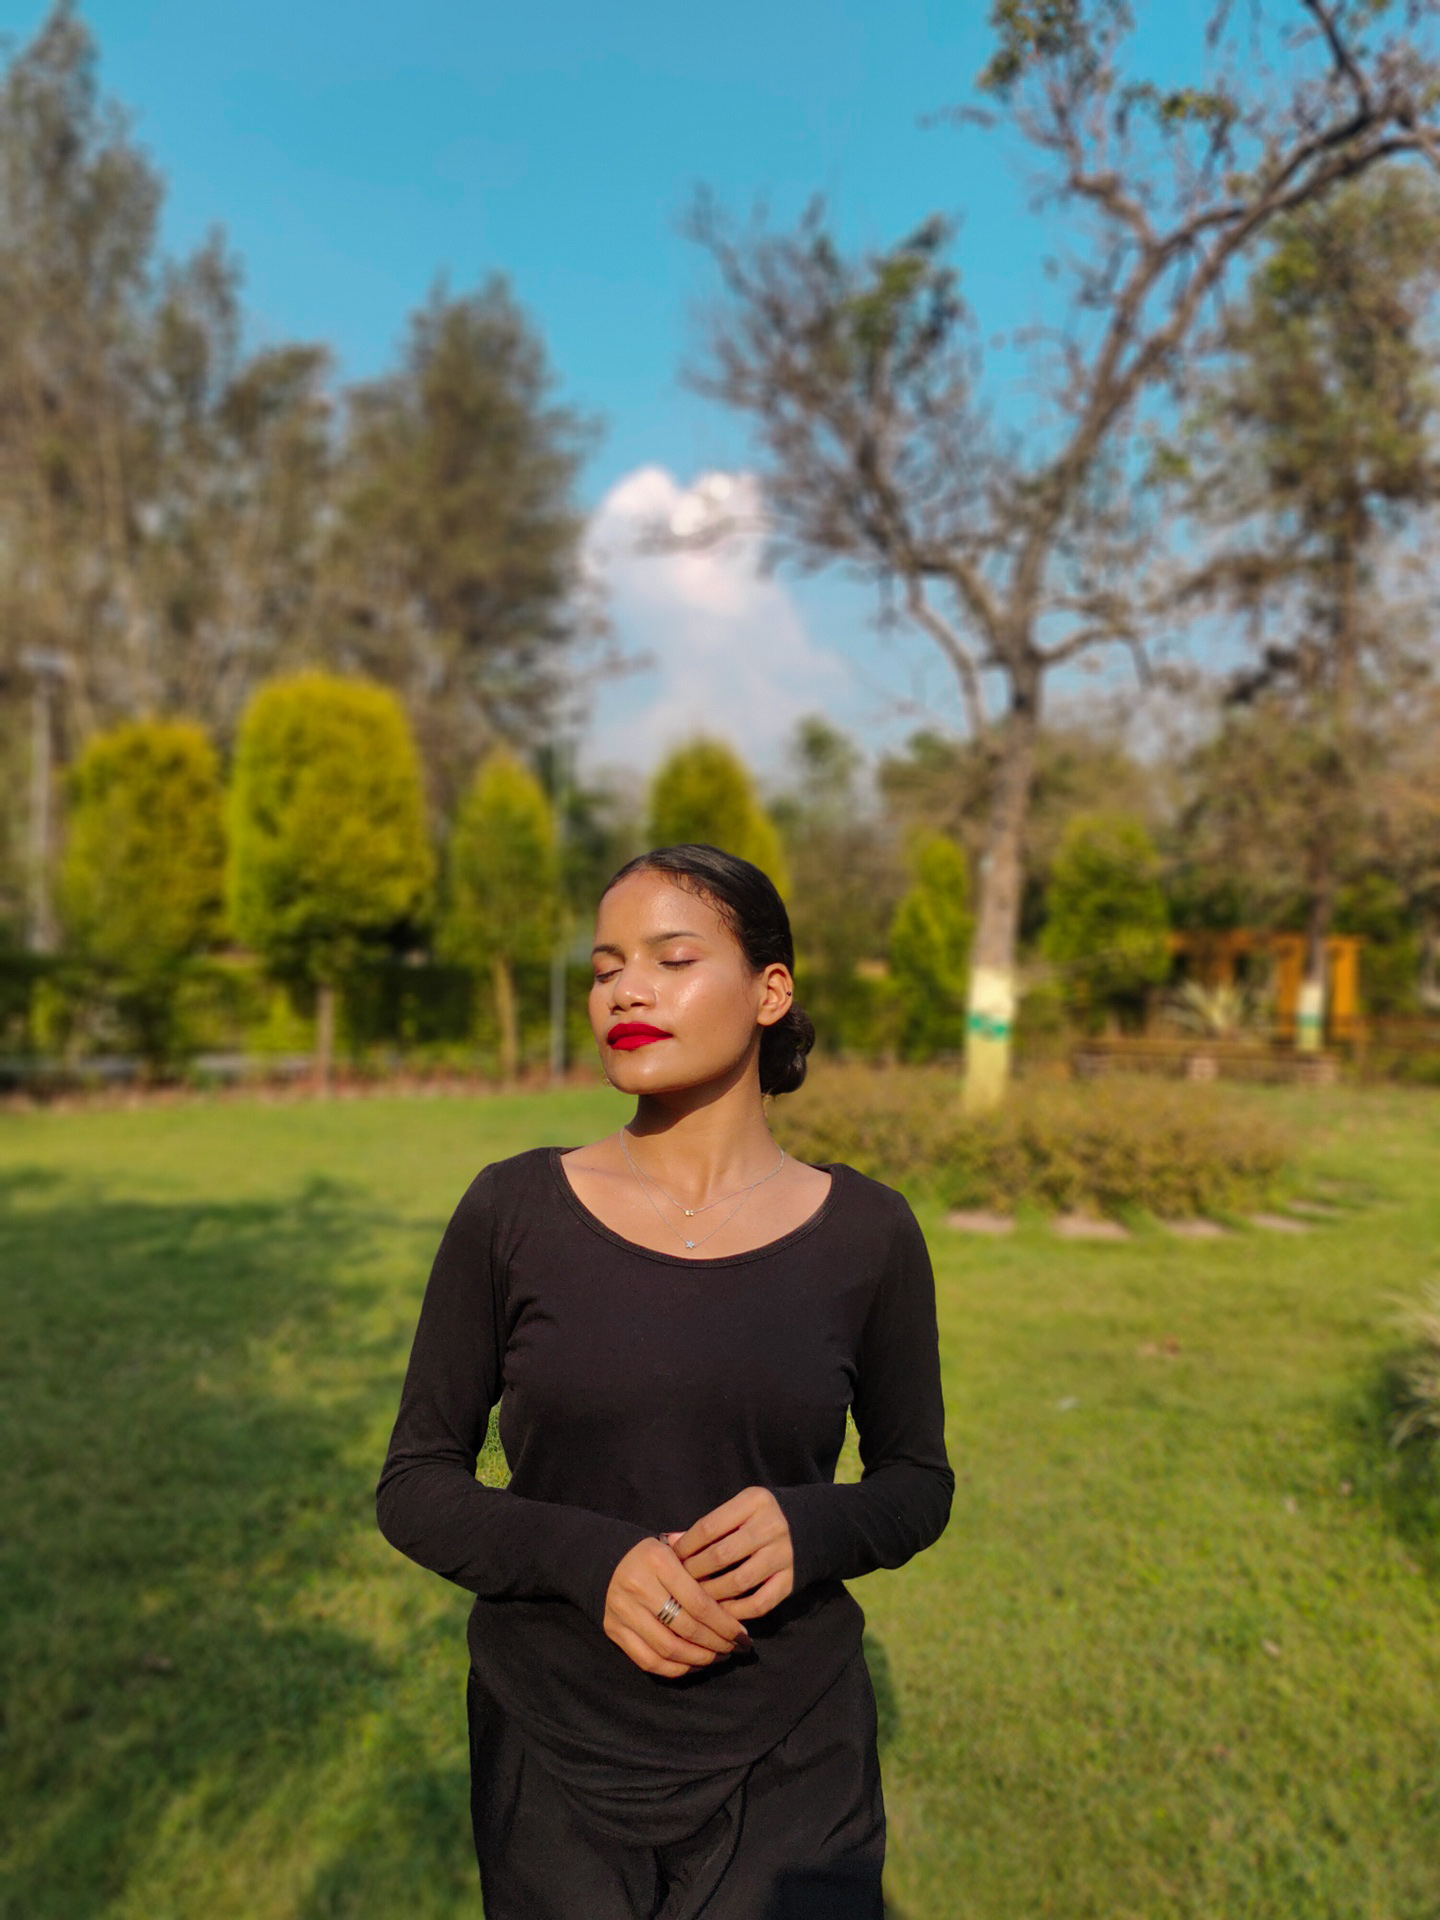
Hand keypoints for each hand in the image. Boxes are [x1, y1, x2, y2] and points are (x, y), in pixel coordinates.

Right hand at [602, 1536, 753, 1677]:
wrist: (610, 1560)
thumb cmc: (657, 1557)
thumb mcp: (679, 1548)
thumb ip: (705, 1569)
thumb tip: (741, 1603)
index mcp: (658, 1561)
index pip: (699, 1603)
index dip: (725, 1625)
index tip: (743, 1635)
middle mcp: (637, 1586)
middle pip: (686, 1628)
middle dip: (716, 1644)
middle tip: (734, 1649)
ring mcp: (622, 1611)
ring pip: (669, 1649)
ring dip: (699, 1659)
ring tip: (717, 1657)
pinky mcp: (613, 1630)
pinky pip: (648, 1661)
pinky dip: (675, 1669)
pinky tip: (694, 1665)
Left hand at [669, 1486, 794, 1622]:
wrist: (808, 1526)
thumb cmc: (759, 1518)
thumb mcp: (737, 1510)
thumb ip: (708, 1526)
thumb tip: (670, 1542)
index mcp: (754, 1502)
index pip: (709, 1527)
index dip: (686, 1546)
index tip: (671, 1558)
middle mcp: (771, 1526)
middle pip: (722, 1555)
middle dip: (695, 1572)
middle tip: (679, 1583)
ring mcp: (783, 1554)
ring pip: (739, 1581)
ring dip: (712, 1594)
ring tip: (695, 1599)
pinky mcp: (791, 1580)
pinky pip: (760, 1603)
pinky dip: (737, 1611)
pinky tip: (721, 1612)